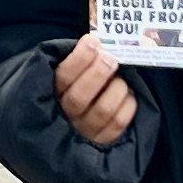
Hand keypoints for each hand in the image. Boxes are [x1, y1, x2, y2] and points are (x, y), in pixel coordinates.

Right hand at [52, 34, 136, 148]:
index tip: (92, 42)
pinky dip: (128, 105)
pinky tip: (128, 94)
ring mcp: (84, 130)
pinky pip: (118, 123)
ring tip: (120, 78)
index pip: (63, 77)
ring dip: (116, 89)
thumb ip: (78, 59)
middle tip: (110, 59)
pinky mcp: (102, 141)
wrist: (74, 117)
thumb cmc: (75, 84)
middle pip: (80, 97)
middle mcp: (66, 115)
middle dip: (98, 73)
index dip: (80, 59)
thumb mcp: (68, 70)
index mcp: (53, 92)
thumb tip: (98, 43)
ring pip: (103, 110)